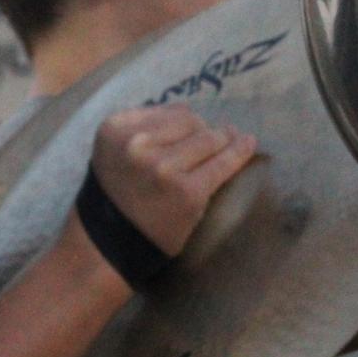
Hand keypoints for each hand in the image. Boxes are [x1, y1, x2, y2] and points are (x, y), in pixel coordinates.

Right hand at [89, 105, 256, 259]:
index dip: (187, 123)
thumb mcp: (115, 150)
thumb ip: (145, 128)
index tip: (194, 133)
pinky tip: (249, 144)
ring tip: (237, 139)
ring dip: (225, 139)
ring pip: (209, 139)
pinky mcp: (186, 192)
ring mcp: (163, 169)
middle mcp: (136, 145)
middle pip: (191, 122)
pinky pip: (222, 165)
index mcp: (116, 129)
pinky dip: (239, 152)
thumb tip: (195, 116)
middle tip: (218, 139)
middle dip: (206, 132)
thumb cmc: (115, 194)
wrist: (108, 245)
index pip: (170, 111)